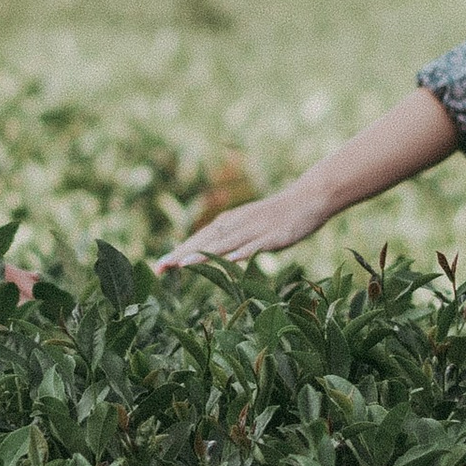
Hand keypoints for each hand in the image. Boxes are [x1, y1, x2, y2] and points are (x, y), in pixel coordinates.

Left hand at [160, 175, 330, 271]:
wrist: (307, 198)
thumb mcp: (248, 225)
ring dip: (204, 254)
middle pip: (206, 241)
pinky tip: (231, 261)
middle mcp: (237, 224)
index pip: (199, 238)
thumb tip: (209, 252)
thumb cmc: (276, 216)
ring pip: (225, 244)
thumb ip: (230, 237)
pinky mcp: (273, 237)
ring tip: (184, 264)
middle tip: (160, 267)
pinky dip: (242, 253)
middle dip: (182, 254)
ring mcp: (254, 230)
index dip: (179, 251)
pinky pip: (256, 246)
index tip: (158, 265)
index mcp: (229, 222)